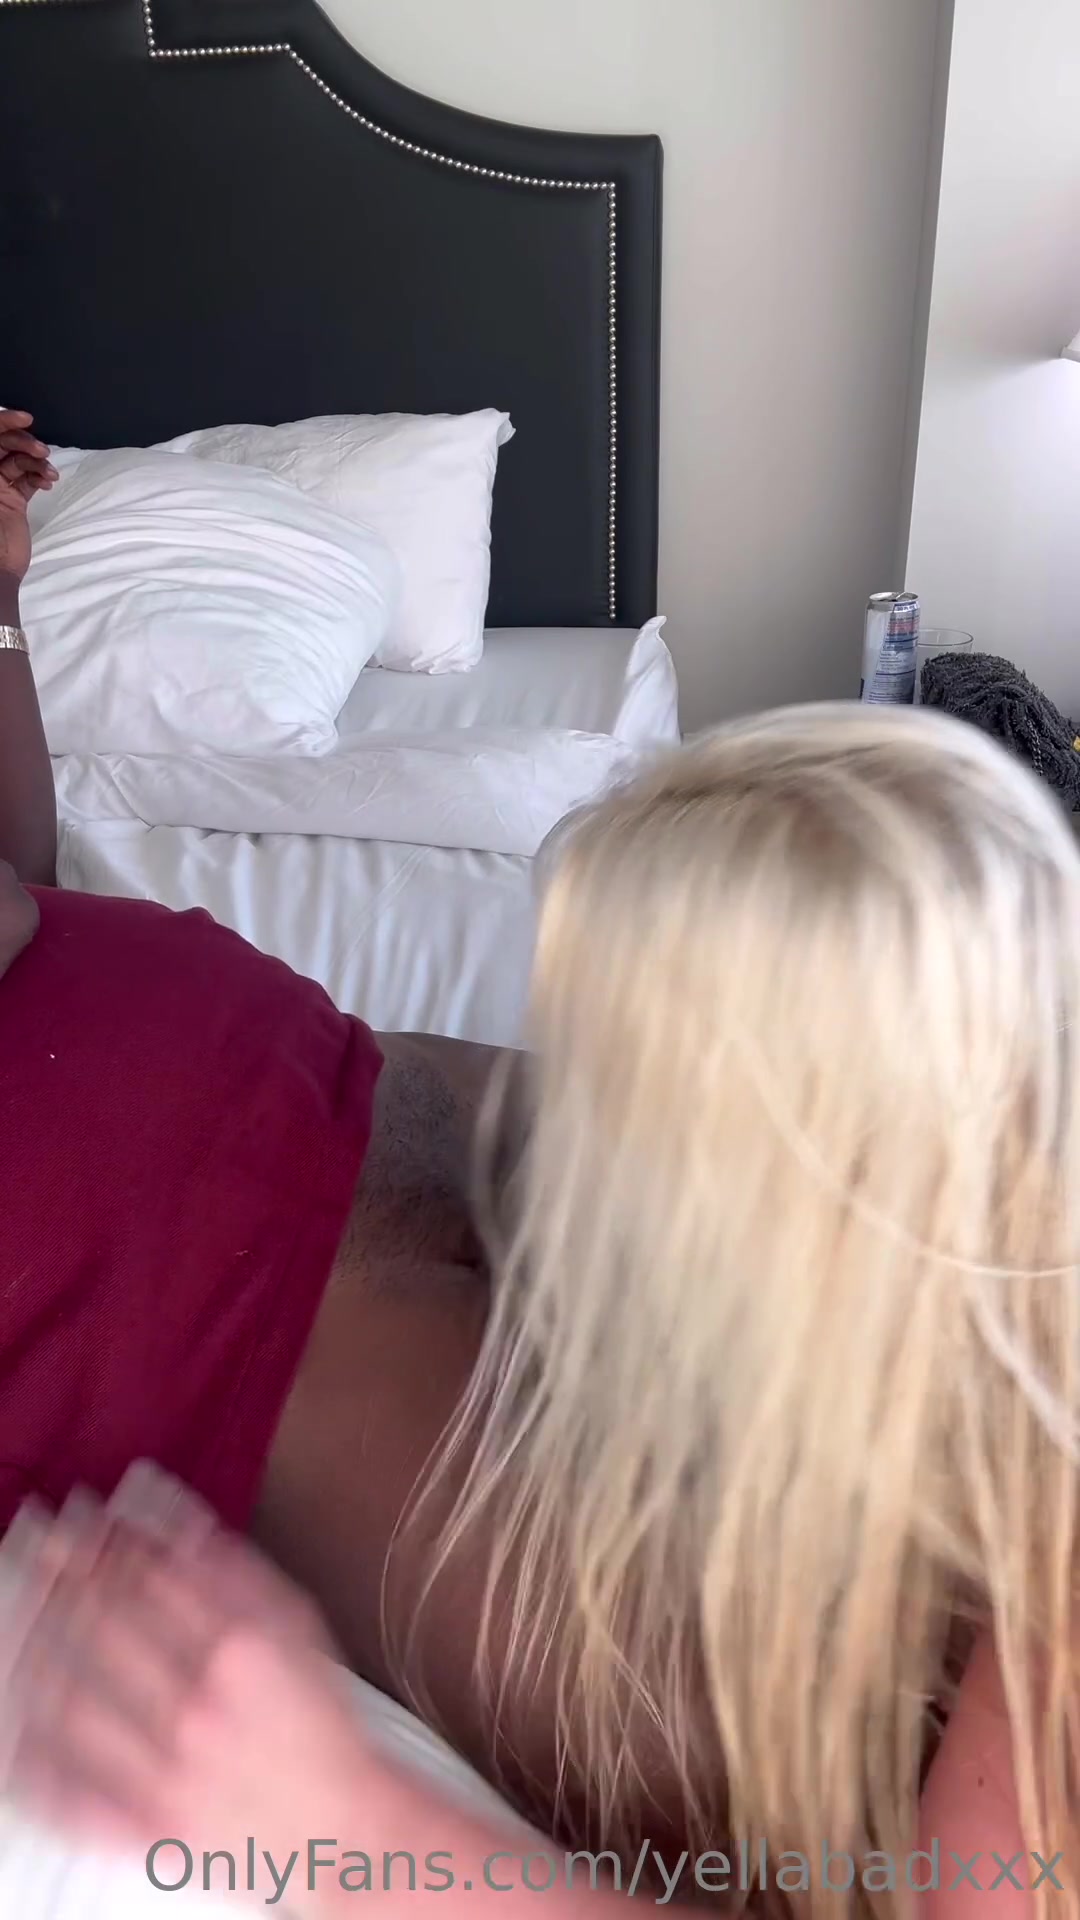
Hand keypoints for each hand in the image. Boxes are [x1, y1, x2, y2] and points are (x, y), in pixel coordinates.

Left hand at [0, 409, 57, 585]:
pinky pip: (29, 479)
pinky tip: (49, 482)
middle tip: (42, 451)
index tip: (26, 419)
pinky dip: (40, 477)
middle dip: (24, 442)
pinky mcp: (14, 500)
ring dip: (37, 461)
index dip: (4, 421)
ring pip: (19, 460)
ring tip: (49, 472)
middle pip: (4, 444)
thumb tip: (1, 435)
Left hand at [0, 1466, 383, 1908]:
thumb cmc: (319, 1727)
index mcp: (242, 1651)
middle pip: (108, 1627)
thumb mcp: (297, 1628)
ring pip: (76, 1700)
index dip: (113, 1543)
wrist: (338, 1826)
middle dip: (68, 1578)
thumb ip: (241, 1571)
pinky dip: (34, 1754)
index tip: (90, 1524)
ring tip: (26, 1613)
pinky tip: (18, 1719)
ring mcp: (166, 1769)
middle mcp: (198, 1706)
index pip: (156, 1577)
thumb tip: (184, 1526)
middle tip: (45, 1549)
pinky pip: (70, 1789)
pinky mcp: (145, 1824)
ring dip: (41, 1646)